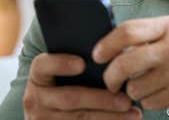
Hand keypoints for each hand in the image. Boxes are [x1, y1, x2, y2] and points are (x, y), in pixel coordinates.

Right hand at [22, 53, 141, 119]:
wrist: (53, 116)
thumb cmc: (68, 85)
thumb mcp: (66, 75)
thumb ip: (82, 64)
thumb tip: (113, 54)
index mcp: (38, 77)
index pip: (42, 65)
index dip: (60, 63)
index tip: (81, 63)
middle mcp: (35, 99)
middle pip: (69, 98)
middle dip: (100, 99)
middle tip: (126, 99)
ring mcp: (42, 119)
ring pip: (79, 118)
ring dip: (109, 116)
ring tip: (133, 113)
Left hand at [92, 15, 168, 109]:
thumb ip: (152, 36)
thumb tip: (117, 47)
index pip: (127, 32)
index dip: (106, 45)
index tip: (97, 54)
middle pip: (124, 64)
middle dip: (111, 76)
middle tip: (110, 80)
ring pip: (136, 88)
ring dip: (133, 91)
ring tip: (141, 85)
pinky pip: (151, 102)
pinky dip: (149, 101)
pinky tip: (158, 93)